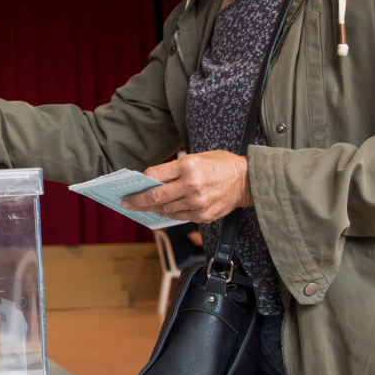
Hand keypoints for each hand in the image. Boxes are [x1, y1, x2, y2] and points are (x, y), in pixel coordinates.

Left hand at [120, 151, 251, 223]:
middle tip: (126, 203)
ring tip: (141, 207)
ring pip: (166, 209)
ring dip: (151, 209)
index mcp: (189, 166)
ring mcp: (198, 203)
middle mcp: (192, 185)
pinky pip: (179, 217)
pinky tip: (160, 211)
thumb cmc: (221, 165)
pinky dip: (168, 213)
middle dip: (138, 201)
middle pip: (157, 196)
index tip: (130, 187)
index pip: (155, 176)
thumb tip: (152, 180)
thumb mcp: (197, 157)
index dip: (140, 183)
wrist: (248, 180)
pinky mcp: (204, 215)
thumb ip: (174, 169)